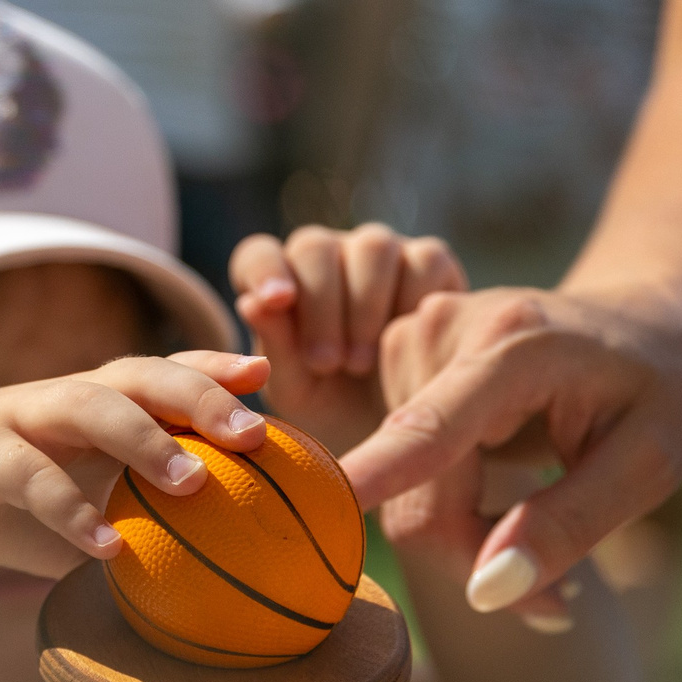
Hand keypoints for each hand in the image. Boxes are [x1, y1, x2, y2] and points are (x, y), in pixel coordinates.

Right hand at [0, 353, 271, 576]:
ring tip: (194, 480)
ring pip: (89, 406)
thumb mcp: (84, 511)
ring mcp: (21, 415)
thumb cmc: (10, 507)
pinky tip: (106, 548)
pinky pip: (29, 475)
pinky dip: (69, 510)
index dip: (214, 366)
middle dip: (200, 393)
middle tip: (254, 433)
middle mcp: (66, 396)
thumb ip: (141, 530)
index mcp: (98, 401)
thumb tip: (223, 580)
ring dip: (145, 438)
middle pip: (141, 374)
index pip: (165, 371)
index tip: (268, 375)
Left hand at [229, 224, 464, 455]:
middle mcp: (329, 260)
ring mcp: (381, 256)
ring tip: (360, 364)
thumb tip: (250, 303)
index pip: (260, 255)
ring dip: (365, 304)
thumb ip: (275, 349)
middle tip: (325, 364)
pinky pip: (424, 259)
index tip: (276, 301)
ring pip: (372, 245)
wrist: (404, 436)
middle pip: (314, 246)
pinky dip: (413, 299)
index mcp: (283, 286)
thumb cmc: (336, 413)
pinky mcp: (430, 264)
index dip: (265, 271)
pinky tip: (408, 343)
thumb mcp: (299, 394)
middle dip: (319, 304)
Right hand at [346, 286, 681, 616]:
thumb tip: (484, 595)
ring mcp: (410, 340)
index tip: (324, 505)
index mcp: (516, 343)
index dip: (380, 473)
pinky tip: (506, 510)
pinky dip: (446, 508)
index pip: (432, 426)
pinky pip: (399, 469)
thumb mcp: (651, 464)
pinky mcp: (396, 361)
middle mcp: (444, 329)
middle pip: (418, 487)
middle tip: (556, 601)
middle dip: (473, 557)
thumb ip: (568, 525)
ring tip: (541, 542)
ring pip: (403, 490)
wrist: (645, 323)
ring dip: (463, 538)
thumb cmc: (660, 390)